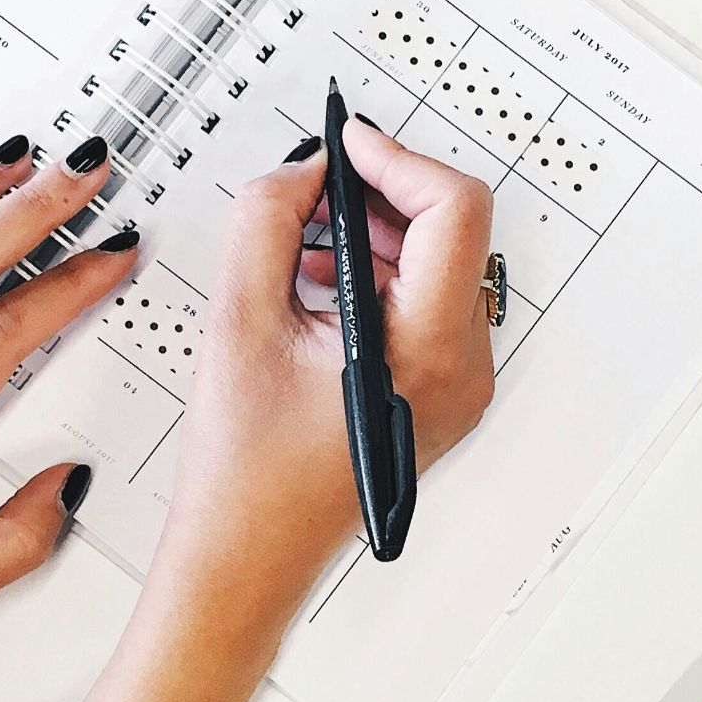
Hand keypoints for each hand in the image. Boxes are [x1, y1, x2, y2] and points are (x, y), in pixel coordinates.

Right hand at [24, 127, 497, 701]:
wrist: (246, 556)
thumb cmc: (244, 473)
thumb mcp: (238, 321)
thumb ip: (267, 220)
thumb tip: (303, 169)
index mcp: (428, 352)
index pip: (455, 210)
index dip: (397, 160)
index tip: (346, 145)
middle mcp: (463, 370)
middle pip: (454, 231)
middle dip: (382, 194)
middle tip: (316, 185)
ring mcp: (459, 384)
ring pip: (441, 264)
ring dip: (376, 233)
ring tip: (305, 241)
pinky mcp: (440, 391)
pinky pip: (427, 303)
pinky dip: (378, 273)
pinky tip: (319, 281)